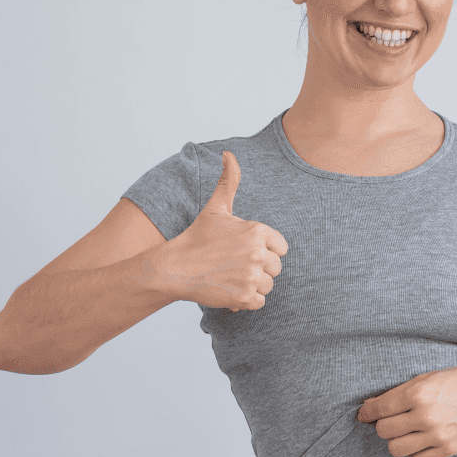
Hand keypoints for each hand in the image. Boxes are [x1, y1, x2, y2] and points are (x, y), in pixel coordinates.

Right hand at [159, 150, 288, 312]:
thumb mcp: (216, 207)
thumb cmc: (197, 237)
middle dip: (258, 269)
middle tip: (233, 265)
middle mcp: (258, 253)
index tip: (243, 251)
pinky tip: (230, 289)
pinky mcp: (245, 297)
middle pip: (276, 268)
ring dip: (252, 285)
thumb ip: (229, 181)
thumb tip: (229, 154)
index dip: (264, 250)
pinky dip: (246, 300)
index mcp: (257, 230)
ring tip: (230, 276)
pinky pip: (260, 302)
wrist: (175, 268)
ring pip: (268, 285)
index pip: (281, 248)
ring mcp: (252, 276)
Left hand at [355, 366, 456, 456]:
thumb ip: (397, 393)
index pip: (379, 409)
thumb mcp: (426, 378)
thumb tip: (368, 405)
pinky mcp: (446, 450)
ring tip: (404, 431)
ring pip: (395, 449)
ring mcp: (437, 436)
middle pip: (383, 431)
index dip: (366, 412)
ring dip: (395, 440)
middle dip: (383, 425)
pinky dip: (413, 451)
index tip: (364, 414)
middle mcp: (425, 416)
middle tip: (391, 420)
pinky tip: (420, 439)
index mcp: (418, 393)